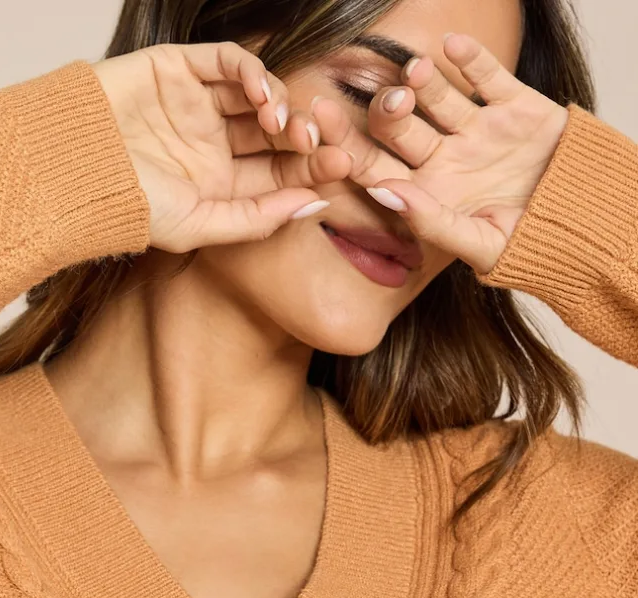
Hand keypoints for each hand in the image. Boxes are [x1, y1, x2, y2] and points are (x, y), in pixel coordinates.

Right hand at [91, 42, 352, 251]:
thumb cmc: (127, 206)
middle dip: (303, 135)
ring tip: (284, 123)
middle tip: (317, 141)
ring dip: (282, 104)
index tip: (338, 167)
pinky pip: (229, 60)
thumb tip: (315, 205)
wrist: (71, 168)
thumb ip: (257, 219)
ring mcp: (197, 104)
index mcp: (218, 185)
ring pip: (259, 93)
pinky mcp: (180, 68)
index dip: (312, 168)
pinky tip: (263, 96)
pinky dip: (255, 72)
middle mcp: (212, 143)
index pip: (278, 173)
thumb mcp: (199, 225)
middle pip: (275, 133)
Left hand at [309, 33, 570, 275]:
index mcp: (426, 194)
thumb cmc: (528, 246)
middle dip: (386, 112)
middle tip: (389, 101)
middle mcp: (443, 158)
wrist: (585, 225)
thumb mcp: (480, 244)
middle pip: (399, 128)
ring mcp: (476, 130)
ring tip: (414, 71)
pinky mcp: (512, 106)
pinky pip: (486, 77)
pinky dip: (470, 60)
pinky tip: (452, 46)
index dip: (344, 147)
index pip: (372, 167)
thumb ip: (430, 221)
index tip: (317, 123)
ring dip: (424, 82)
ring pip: (438, 98)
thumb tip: (382, 194)